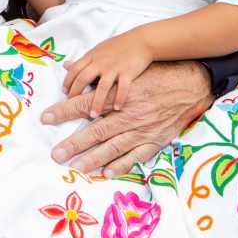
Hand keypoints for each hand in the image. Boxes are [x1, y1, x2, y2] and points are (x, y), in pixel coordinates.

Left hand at [43, 60, 214, 176]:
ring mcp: (142, 130)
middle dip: (74, 144)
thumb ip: (100, 74)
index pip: (85, 104)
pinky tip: (107, 173)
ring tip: (76, 167)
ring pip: (113, 147)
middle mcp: (128, 115)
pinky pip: (136, 156)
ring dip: (93, 159)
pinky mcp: (155, 140)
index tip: (46, 117)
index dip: (64, 111)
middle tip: (56, 154)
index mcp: (119, 96)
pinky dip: (121, 166)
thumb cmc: (158, 74)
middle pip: (95, 131)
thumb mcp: (128, 70)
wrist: (192, 84)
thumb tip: (68, 65)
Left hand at [62, 32, 153, 116]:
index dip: (68, 82)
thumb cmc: (119, 46)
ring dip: (96, 102)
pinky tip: (116, 108)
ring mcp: (114, 67)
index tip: (64, 93)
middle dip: (76, 93)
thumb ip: (83, 60)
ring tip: (93, 115)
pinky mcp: (128, 72)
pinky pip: (122, 88)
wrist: (142, 40)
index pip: (74, 69)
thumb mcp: (98, 50)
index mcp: (92, 56)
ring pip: (102, 87)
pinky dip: (119, 98)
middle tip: (72, 107)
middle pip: (83, 79)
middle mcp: (101, 62)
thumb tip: (65, 65)